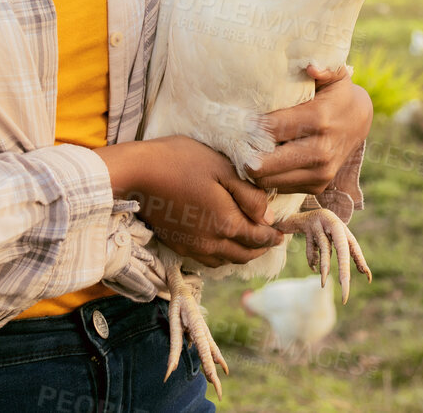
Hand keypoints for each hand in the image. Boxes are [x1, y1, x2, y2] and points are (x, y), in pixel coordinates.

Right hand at [98, 136, 283, 267]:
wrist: (139, 173)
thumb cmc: (183, 162)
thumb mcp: (223, 169)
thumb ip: (249, 195)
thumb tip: (268, 217)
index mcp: (226, 224)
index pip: (259, 238)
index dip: (274, 237)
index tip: (283, 233)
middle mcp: (211, 243)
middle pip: (244, 254)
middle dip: (261, 249)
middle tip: (272, 239)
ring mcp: (192, 247)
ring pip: (226, 260)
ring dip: (242, 254)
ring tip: (250, 242)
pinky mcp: (178, 245)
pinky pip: (207, 260)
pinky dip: (222, 256)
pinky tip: (223, 243)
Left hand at [248, 64, 373, 195]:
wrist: (359, 121)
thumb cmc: (336, 93)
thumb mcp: (335, 74)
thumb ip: (324, 68)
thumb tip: (311, 66)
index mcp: (319, 119)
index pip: (271, 128)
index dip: (249, 126)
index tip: (235, 120)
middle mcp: (321, 150)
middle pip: (265, 163)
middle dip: (245, 153)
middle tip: (234, 141)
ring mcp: (320, 172)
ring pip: (268, 180)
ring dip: (253, 167)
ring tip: (244, 151)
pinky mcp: (317, 186)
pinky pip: (279, 187)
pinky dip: (267, 176)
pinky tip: (262, 160)